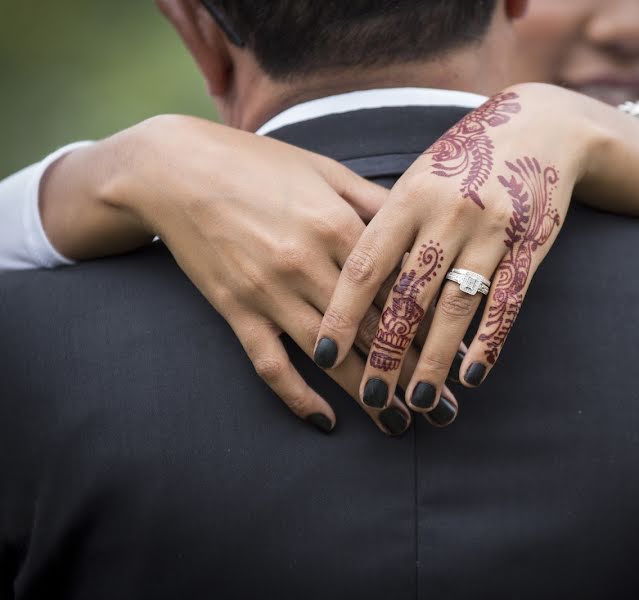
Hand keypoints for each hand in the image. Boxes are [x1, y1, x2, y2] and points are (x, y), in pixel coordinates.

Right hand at [46, 115, 457, 434]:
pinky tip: (324, 421)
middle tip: (442, 410)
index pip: (398, 288)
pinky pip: (271, 364)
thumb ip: (375, 201)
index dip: (432, 327)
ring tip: (398, 426)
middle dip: (411, 373)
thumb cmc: (259, 165)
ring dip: (366, 397)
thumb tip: (421, 230)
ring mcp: (270, 291)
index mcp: (338, 225)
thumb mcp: (326, 170)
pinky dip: (297, 396)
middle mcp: (308, 263)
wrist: (175, 169)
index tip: (457, 356)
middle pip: (372, 330)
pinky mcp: (237, 310)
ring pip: (330, 356)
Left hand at [316, 84, 598, 417]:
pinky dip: (489, 342)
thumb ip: (386, 223)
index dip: (342, 313)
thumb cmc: (464, 159)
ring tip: (419, 400)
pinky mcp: (530, 245)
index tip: (322, 354)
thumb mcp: (419, 178)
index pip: (366, 265)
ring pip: (457, 305)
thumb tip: (347, 284)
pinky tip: (472, 376)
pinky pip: (507, 302)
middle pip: (409, 294)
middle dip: (386, 351)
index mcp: (410, 195)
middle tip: (370, 398)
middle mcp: (448, 213)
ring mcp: (493, 230)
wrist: (540, 128)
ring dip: (436, 359)